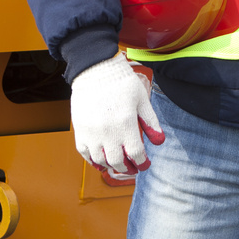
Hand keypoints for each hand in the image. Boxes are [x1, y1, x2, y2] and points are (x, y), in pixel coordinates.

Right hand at [70, 53, 164, 174]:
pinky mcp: (79, 130)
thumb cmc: (122, 82)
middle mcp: (108, 131)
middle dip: (128, 168)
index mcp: (126, 123)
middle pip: (118, 161)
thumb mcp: (142, 99)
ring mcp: (91, 132)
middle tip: (133, 168)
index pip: (136, 153)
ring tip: (118, 164)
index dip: (142, 163)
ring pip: (101, 160)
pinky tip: (101, 161)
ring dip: (111, 166)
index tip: (145, 164)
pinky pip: (84, 153)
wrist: (96, 70)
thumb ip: (150, 122)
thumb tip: (159, 142)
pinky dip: (93, 161)